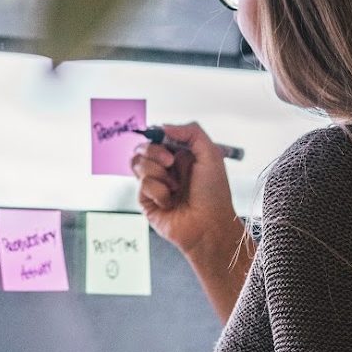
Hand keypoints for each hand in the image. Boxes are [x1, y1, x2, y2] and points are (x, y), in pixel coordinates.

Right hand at [130, 122, 237, 259]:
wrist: (209, 225)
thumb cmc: (214, 195)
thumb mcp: (211, 154)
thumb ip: (191, 132)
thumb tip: (163, 127)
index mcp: (180, 156)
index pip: (157, 137)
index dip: (157, 135)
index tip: (164, 138)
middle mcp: (166, 170)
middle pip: (141, 148)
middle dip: (153, 151)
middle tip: (170, 162)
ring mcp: (154, 185)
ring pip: (137, 164)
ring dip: (157, 172)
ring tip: (174, 187)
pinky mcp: (146, 201)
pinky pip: (142, 185)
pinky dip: (158, 191)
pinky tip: (170, 202)